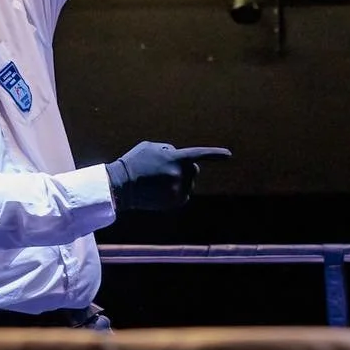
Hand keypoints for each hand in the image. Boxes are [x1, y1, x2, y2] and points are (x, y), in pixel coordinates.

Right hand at [106, 141, 232, 211]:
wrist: (120, 186)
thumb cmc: (135, 162)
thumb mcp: (151, 147)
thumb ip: (170, 149)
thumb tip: (179, 155)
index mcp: (175, 159)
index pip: (199, 155)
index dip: (215, 154)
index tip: (229, 155)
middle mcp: (179, 175)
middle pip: (194, 170)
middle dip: (186, 168)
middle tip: (166, 169)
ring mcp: (177, 190)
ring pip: (189, 183)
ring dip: (180, 180)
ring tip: (158, 180)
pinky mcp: (174, 203)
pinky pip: (184, 195)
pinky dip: (177, 191)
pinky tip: (160, 190)